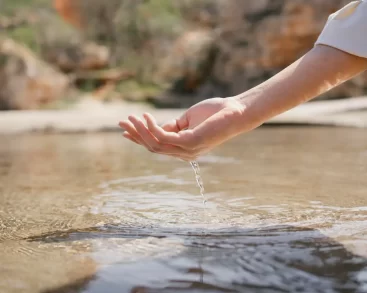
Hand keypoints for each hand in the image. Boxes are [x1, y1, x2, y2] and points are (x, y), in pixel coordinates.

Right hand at [119, 97, 245, 160]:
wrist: (236, 111)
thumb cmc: (215, 113)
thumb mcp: (187, 120)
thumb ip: (172, 126)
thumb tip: (154, 127)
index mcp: (184, 148)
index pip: (157, 146)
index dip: (140, 138)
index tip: (125, 130)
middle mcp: (184, 153)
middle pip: (152, 147)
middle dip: (135, 135)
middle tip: (121, 122)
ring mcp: (187, 150)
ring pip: (155, 144)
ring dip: (140, 130)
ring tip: (130, 117)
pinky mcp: (190, 143)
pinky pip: (164, 137)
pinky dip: (152, 127)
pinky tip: (146, 117)